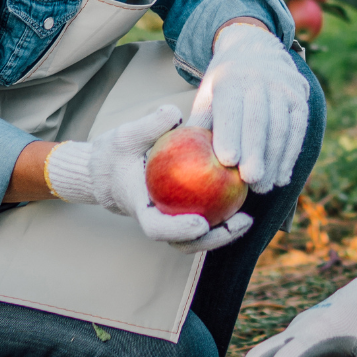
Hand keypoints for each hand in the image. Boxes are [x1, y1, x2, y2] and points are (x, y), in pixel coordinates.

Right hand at [43, 106, 252, 250]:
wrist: (109, 170)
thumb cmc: (117, 152)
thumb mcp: (127, 134)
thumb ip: (149, 125)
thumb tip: (174, 113)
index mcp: (140, 207)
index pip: (157, 227)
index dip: (178, 230)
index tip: (201, 224)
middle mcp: (156, 220)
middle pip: (184, 243)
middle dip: (213, 239)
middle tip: (240, 222)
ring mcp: (169, 222)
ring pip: (197, 239)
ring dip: (224, 234)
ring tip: (247, 219)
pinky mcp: (181, 216)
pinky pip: (204, 221)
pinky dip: (223, 216)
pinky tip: (244, 198)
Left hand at [187, 21, 310, 194]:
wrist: (257, 52)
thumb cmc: (224, 85)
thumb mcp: (207, 95)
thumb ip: (199, 124)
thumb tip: (179, 159)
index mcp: (230, 79)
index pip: (231, 108)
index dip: (230, 133)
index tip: (227, 161)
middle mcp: (260, 80)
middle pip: (259, 120)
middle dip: (256, 152)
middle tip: (250, 182)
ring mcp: (284, 89)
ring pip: (281, 128)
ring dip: (274, 161)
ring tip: (263, 187)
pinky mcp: (300, 100)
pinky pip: (297, 131)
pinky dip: (290, 156)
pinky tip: (281, 177)